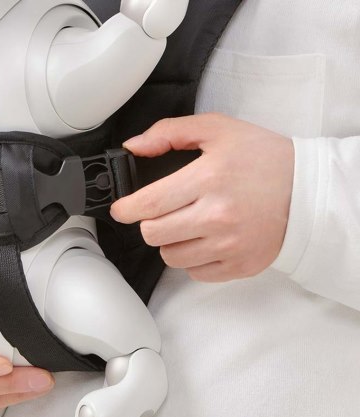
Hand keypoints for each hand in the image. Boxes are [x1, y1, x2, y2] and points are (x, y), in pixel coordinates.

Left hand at [110, 113, 293, 282]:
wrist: (310, 190)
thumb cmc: (263, 158)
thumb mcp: (217, 129)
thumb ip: (169, 132)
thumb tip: (133, 147)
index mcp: (208, 179)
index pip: (148, 204)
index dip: (125, 208)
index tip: (121, 208)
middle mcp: (217, 217)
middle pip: (153, 234)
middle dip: (149, 222)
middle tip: (161, 212)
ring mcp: (229, 246)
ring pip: (170, 256)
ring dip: (170, 241)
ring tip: (186, 224)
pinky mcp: (240, 266)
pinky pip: (195, 272)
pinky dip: (192, 258)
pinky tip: (205, 239)